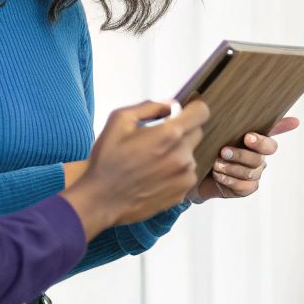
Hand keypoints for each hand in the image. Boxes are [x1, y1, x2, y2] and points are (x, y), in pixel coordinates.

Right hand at [62, 100, 209, 237]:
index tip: (184, 112)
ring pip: (190, 155)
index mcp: (169, 135)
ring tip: (152, 162)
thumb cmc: (107, 160)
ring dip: (177, 154)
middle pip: (197, 132)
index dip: (193, 108)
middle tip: (157, 140)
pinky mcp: (182, 193)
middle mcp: (182, 156)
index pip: (201, 112)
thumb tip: (170, 105)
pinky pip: (186, 174)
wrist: (101, 199)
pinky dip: (175, 172)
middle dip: (181, 131)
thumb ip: (150, 107)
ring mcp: (184, 177)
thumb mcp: (119, 120)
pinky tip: (154, 176)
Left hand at [192, 117, 298, 201]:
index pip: (272, 133)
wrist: (194, 174)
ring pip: (252, 171)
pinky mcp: (247, 188)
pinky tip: (218, 175)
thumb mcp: (208, 130)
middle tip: (223, 151)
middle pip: (261, 155)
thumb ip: (208, 114)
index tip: (247, 136)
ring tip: (216, 164)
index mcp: (254, 137)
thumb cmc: (205, 147)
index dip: (265, 135)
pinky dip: (230, 180)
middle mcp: (258, 155)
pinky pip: (245, 186)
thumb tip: (197, 93)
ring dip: (233, 167)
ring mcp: (254, 172)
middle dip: (242, 153)